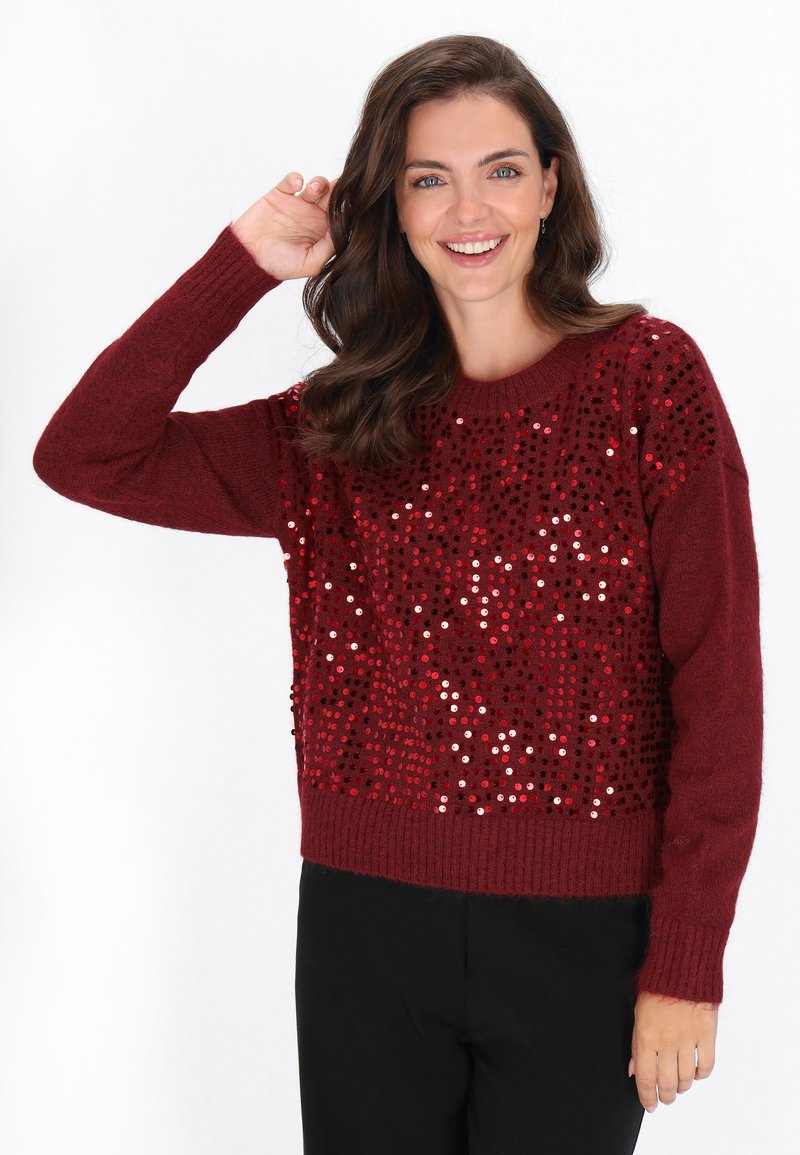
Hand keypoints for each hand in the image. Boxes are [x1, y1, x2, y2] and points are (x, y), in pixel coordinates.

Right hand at [230, 172, 339, 280]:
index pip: (341, 216)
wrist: (249, 258)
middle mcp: (313, 216)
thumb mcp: (310, 264)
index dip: (347, 209)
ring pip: (316, 186)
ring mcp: (297, 204)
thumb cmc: (280, 266)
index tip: (350, 204)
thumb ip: (328, 248)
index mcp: (323, 232)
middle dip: (337, 191)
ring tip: (315, 188)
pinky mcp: (280, 194)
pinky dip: (296, 177)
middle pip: (332, 197)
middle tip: (338, 189)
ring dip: (319, 183)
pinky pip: (292, 180)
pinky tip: (297, 184)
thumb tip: (343, 229)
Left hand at [630, 990, 718, 1112]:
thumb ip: (637, 1043)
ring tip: (680, 1085)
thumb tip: (634, 1070)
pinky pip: (706, 1066)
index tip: (650, 1105)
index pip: (646, 1079)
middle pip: (667, 1083)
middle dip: (666, 1095)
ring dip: (682, 1087)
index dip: (647, 1097)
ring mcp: (688, 1040)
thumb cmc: (657, 987)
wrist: (682, 967)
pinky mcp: (707, 1035)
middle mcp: (667, 1042)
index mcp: (646, 1036)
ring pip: (686, 1079)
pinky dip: (701, 1075)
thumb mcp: (637, 1012)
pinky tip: (696, 1072)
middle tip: (666, 1097)